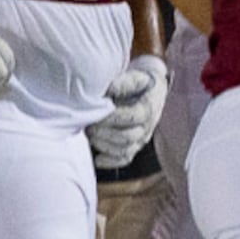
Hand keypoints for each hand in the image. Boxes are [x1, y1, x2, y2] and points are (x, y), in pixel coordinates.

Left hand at [86, 52, 167, 166]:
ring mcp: (141, 138)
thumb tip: (109, 87)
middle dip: (104, 133)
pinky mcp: (134, 146)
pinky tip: (98, 159)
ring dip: (104, 145)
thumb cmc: (139, 83)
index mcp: (148, 108)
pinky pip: (124, 159)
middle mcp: (147, 126)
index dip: (113, 117)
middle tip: (88, 126)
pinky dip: (110, 161)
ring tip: (89, 135)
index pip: (133, 117)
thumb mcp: (136, 77)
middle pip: (128, 137)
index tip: (96, 111)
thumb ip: (124, 82)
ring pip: (125, 150)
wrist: (150, 90)